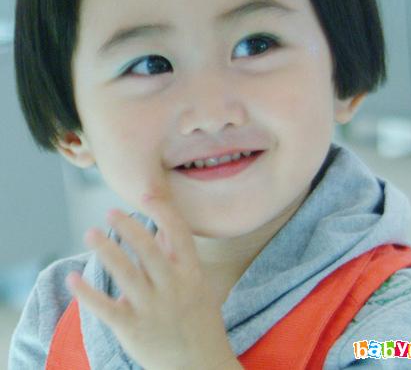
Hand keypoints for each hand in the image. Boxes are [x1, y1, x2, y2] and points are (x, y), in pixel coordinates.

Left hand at [65, 196, 241, 369]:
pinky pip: (107, 308)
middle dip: (129, 227)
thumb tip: (161, 229)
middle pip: (149, 249)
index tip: (146, 195)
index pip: (178, 233)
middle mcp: (173, 286)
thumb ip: (178, 257)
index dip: (162, 211)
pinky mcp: (133, 329)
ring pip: (126, 274)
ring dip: (106, 250)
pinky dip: (88, 294)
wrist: (200, 365)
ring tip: (90, 232)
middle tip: (110, 212)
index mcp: (190, 272)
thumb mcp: (197, 285)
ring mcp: (153, 308)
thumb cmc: (199, 320)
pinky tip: (72, 278)